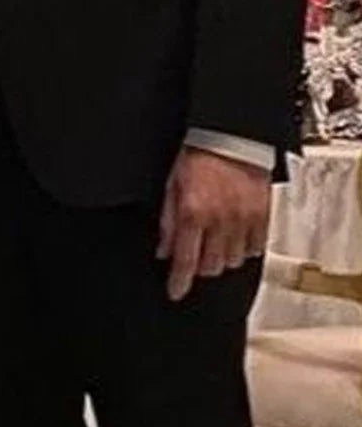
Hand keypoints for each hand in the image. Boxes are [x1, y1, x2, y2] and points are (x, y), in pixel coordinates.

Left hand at [156, 147, 270, 302]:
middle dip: (199, 267)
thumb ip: (168, 223)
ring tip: (214, 245)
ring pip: (233, 260)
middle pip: (211, 266)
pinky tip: (235, 239)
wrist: (231, 134)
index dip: (178, 282)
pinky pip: (255, 246)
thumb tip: (164, 249)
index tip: (175, 292)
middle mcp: (220, 220)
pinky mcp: (263, 214)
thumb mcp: (171, 187)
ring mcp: (244, 219)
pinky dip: (244, 249)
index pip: (185, 261)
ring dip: (221, 258)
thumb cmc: (199, 154)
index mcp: (193, 213)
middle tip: (194, 258)